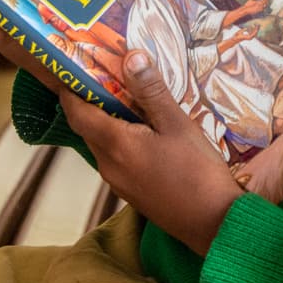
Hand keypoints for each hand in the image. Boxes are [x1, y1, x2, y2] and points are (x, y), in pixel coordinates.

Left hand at [61, 51, 243, 254]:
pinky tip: (143, 129)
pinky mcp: (131, 192)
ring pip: (102, 144)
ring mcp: (118, 182)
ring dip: (107, 121)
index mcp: (115, 144)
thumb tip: (131, 57)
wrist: (213, 224)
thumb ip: (152, 92)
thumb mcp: (178, 125)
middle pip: (87, 127)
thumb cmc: (197, 172)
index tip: (72, 67)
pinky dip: (120, 139)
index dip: (69, 90)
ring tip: (127, 97)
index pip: (76, 112)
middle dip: (91, 101)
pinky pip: (115, 158)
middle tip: (105, 74)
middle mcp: (107, 165)